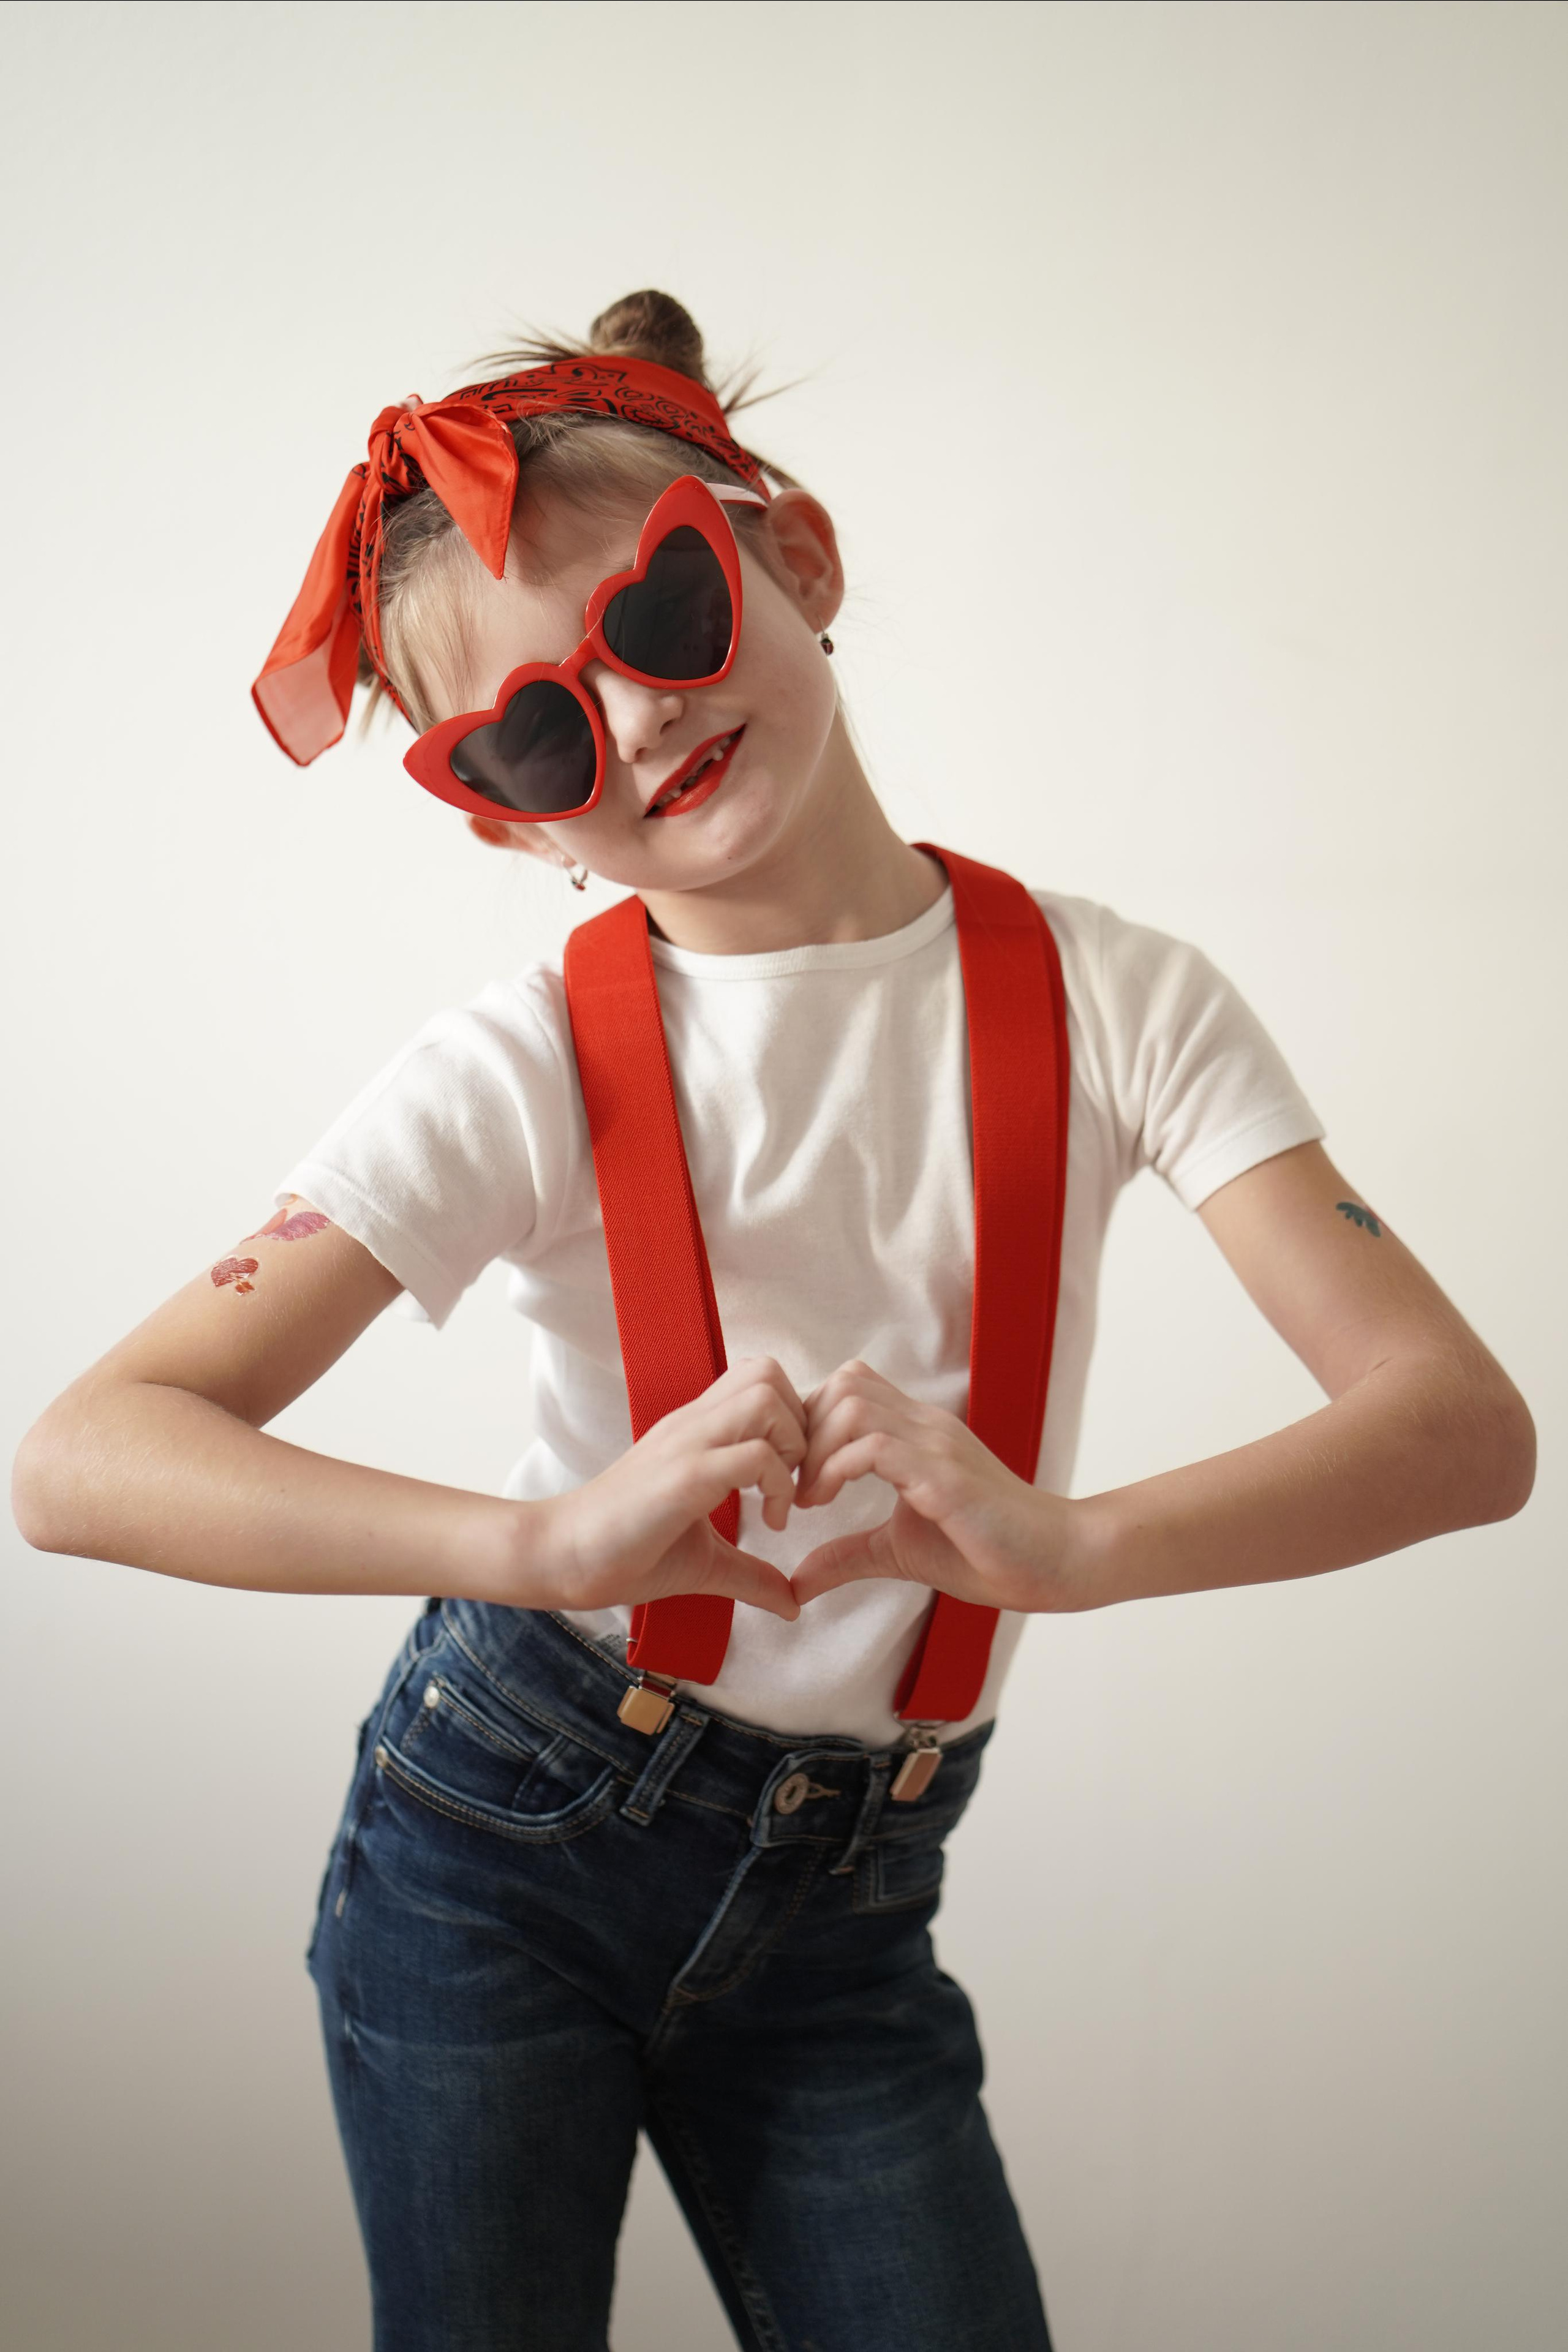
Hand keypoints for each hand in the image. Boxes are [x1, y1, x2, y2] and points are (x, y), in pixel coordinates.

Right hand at [515, 1356, 806, 1619]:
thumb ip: (751, 1573)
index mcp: (696, 1431)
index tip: (794, 1480)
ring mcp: (687, 1444)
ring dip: (792, 1447)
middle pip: (769, 1373)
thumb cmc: (625, 1553)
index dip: (794, 1422)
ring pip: (765, 1398)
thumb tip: (794, 1603)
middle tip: (796, 1482)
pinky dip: (777, 1485)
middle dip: (801, 1425)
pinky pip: (753, 1454)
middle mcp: (693, 1425)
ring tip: (781, 1499)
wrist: (561, 1557)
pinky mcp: (684, 1476)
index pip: (760, 1380)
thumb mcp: (705, 1562)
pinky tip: (770, 1523)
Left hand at [790, 1359, 1084, 1612]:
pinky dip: (836, 1470)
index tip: (795, 1476)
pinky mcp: (945, 1475)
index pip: (848, 1387)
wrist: (1054, 1562)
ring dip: (815, 1450)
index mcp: (916, 1432)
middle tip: (794, 1486)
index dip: (808, 1423)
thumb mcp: (899, 1551)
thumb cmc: (986, 1552)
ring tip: (810, 1499)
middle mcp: (925, 1426)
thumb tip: (795, 1581)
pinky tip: (828, 1504)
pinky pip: (875, 1447)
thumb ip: (847, 1555)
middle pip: (843, 1383)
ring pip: (852, 1405)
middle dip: (803, 1431)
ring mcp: (936, 1444)